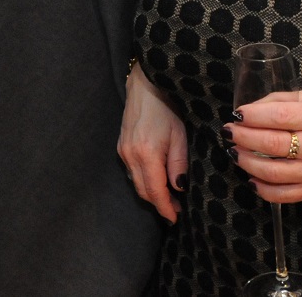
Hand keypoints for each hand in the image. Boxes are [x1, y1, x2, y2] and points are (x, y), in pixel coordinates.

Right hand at [118, 63, 188, 222]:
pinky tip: (156, 178)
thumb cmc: (168, 106)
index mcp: (146, 154)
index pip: (155, 191)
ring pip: (135, 182)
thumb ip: (178, 164)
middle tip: (177, 209)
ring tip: (169, 196)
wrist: (145, 84)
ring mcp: (122, 150)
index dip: (166, 208)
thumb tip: (178, 189)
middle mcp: (129, 155)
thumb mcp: (181, 135)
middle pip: (143, 191)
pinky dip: (143, 180)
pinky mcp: (120, 145)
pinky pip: (131, 171)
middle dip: (159, 203)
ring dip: (151, 192)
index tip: (176, 219)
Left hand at [227, 90, 301, 202]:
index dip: (251, 116)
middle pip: (271, 144)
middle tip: (229, 132)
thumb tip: (249, 109)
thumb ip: (281, 100)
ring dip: (245, 161)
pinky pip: (281, 195)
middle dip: (242, 137)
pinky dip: (260, 188)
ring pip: (271, 172)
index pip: (278, 117)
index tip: (236, 114)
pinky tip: (251, 176)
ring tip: (234, 152)